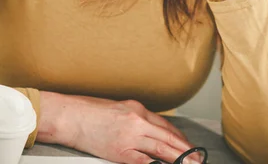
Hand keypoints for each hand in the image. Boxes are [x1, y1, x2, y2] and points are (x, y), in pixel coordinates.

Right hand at [37, 92, 195, 163]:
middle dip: (185, 149)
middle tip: (198, 159)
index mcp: (137, 109)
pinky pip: (143, 160)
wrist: (69, 117)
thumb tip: (153, 132)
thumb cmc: (89, 112)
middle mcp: (137, 120)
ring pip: (161, 148)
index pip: (165, 125)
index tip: (189, 146)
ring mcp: (129, 136)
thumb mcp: (119, 108)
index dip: (180, 138)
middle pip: (168, 137)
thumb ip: (137, 119)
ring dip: (177, 158)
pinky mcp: (120, 151)